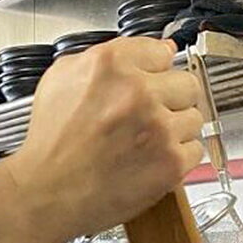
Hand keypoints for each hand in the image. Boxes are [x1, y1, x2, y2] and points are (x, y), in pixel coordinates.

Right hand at [4, 38, 202, 239]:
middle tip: (147, 116)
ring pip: (194, 117)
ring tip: (146, 142)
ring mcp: (158, 127)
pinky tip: (151, 160)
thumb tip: (155, 49)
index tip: (150, 82)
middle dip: (170, 98)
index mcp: (111, 65)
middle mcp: (137, 92)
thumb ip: (107, 57)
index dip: (153, 71)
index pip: (162, 51)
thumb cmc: (51, 144)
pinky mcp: (171, 162)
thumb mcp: (62, 80)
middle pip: (186, 83)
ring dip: (175, 129)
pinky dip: (177, 158)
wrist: (47, 193)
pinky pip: (195, 150)